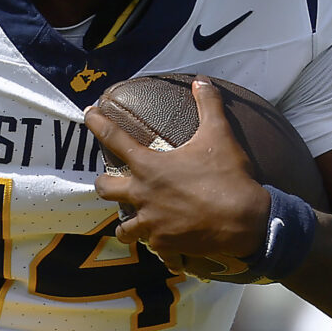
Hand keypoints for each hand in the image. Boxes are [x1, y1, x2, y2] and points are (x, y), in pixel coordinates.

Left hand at [87, 78, 269, 281]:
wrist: (244, 220)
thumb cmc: (228, 176)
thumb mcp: (219, 134)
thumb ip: (208, 105)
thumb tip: (202, 81)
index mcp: (150, 167)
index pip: (114, 138)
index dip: (97, 123)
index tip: (87, 113)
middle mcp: (142, 196)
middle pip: (105, 189)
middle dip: (104, 184)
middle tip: (109, 182)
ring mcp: (151, 224)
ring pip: (123, 229)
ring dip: (127, 225)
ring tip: (133, 223)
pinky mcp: (164, 245)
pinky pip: (155, 249)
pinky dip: (161, 249)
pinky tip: (168, 249)